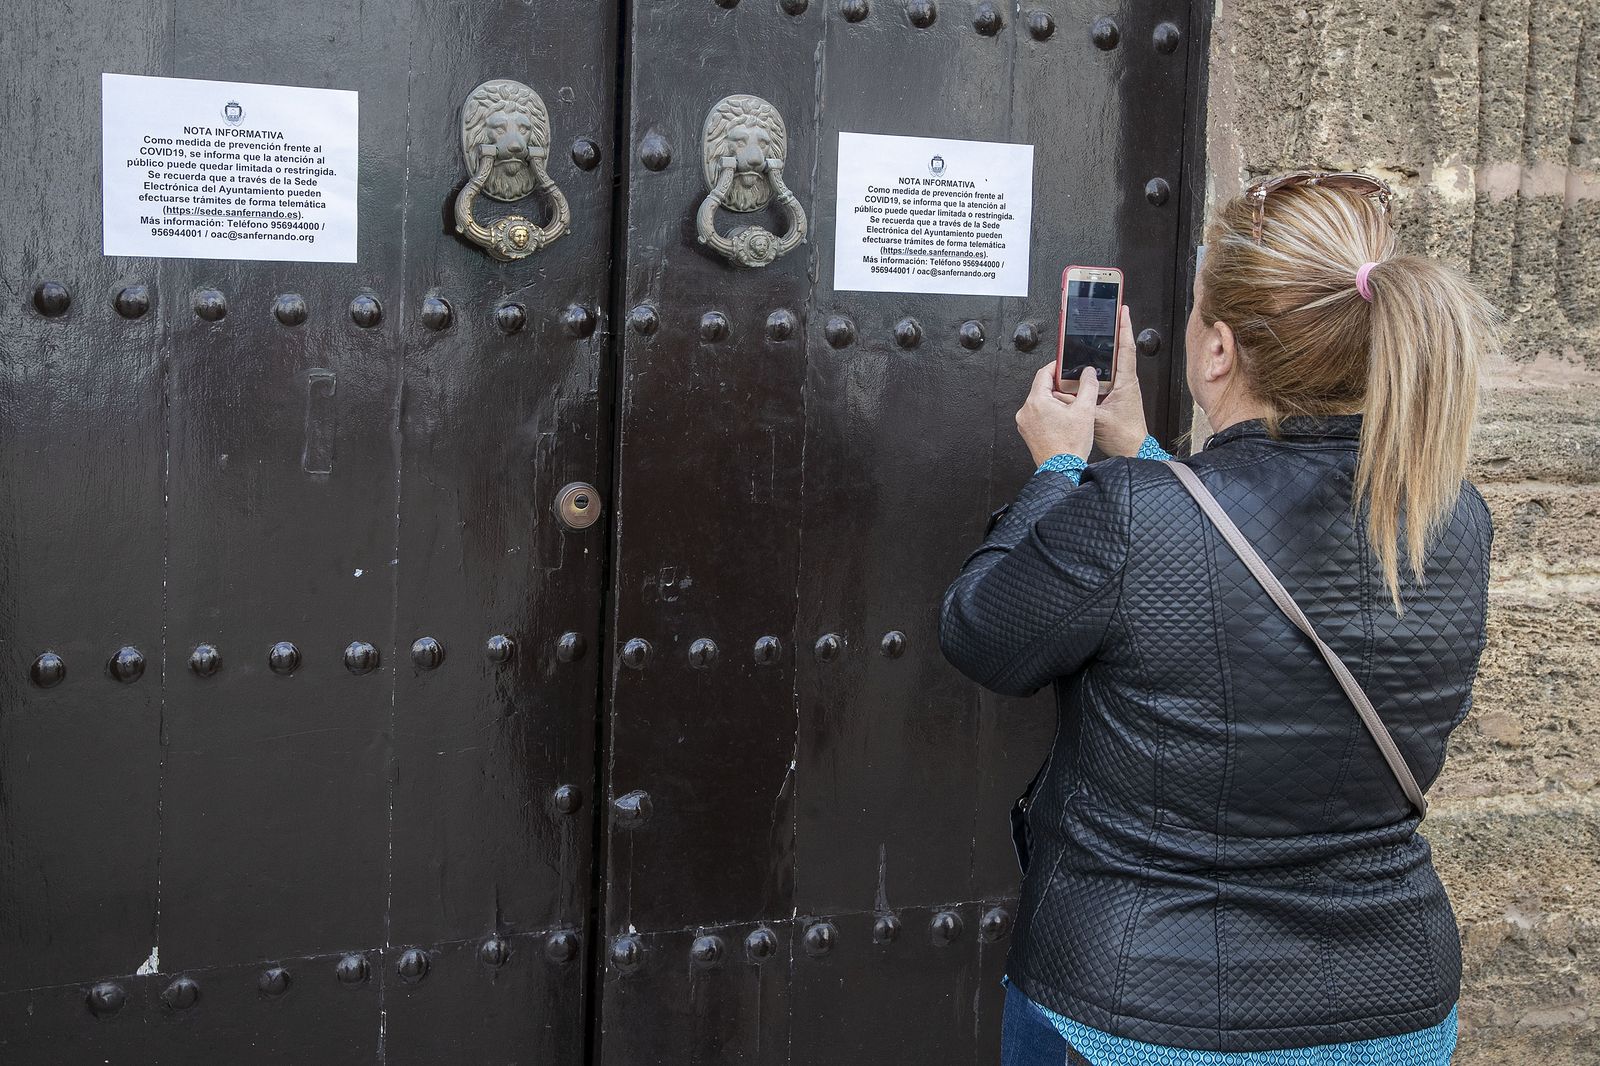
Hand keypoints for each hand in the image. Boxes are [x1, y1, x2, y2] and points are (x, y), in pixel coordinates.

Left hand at [1017, 361, 1097, 465]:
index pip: (1043, 373)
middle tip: (1073, 389)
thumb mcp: (1085, 410)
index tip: (1064, 365)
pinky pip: (1037, 415)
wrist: (1062, 469)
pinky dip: (1049, 413)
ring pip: (1040, 402)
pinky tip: (1063, 420)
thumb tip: (1088, 373)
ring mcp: (1025, 423)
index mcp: (1036, 401)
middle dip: (1057, 386)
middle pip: (1041, 388)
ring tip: (1070, 408)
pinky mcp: (1027, 432)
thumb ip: (1088, 386)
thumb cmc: (1070, 446)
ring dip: (1054, 400)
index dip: (1056, 367)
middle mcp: (1026, 411)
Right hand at [1093, 305, 1149, 456]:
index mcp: (1125, 381)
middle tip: (1107, 316)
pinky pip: (1107, 377)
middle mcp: (1126, 382)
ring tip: (1096, 337)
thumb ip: (1078, 403)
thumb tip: (1060, 393)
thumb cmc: (1124, 436)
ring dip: (1106, 350)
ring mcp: (1122, 388)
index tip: (1122, 311)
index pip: (1126, 348)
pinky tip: (1088, 369)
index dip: (1124, 327)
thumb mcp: (1095, 417)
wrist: (1133, 450)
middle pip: (1119, 350)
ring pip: (1112, 364)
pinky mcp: (1117, 396)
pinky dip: (1098, 369)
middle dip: (1114, 332)